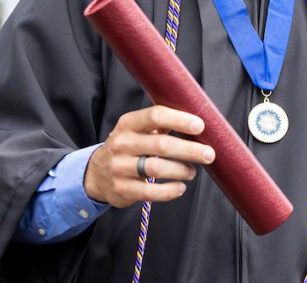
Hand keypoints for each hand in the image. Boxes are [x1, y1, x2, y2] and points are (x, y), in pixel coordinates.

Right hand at [84, 105, 213, 207]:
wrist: (97, 174)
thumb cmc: (128, 147)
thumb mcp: (136, 130)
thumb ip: (160, 125)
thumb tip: (197, 125)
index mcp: (127, 124)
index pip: (155, 116)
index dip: (179, 120)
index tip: (200, 126)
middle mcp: (121, 143)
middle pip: (160, 144)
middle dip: (189, 150)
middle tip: (209, 154)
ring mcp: (119, 167)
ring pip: (156, 168)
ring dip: (180, 170)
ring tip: (192, 172)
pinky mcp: (122, 189)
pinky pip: (150, 191)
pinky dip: (170, 191)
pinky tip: (180, 187)